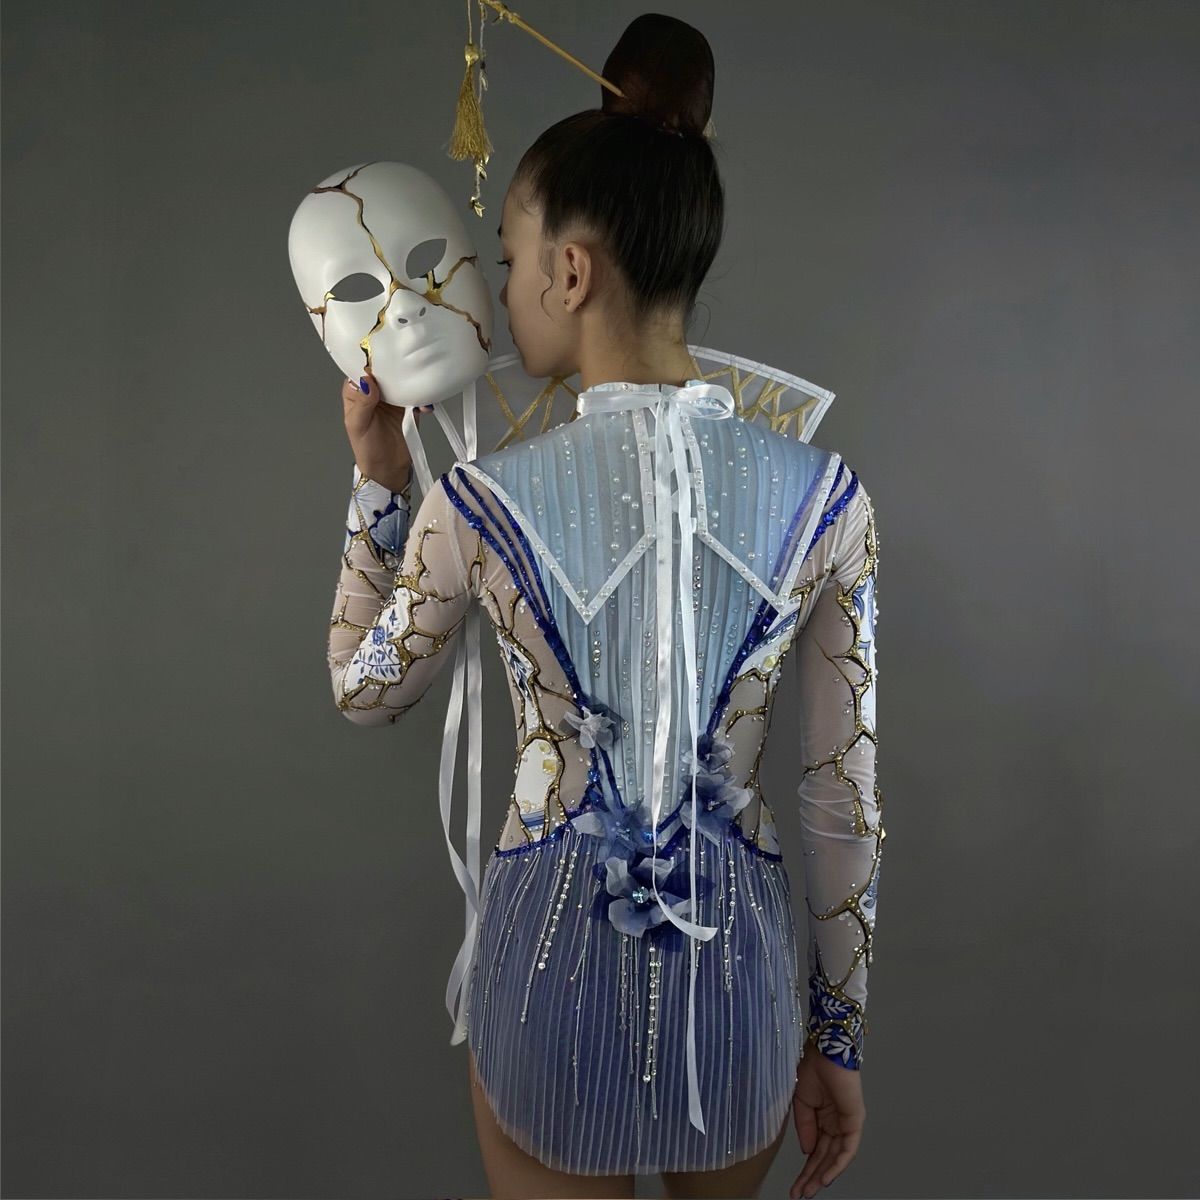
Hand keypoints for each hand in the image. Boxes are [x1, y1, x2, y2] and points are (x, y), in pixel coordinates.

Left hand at [341, 369, 434, 492]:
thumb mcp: (358, 425)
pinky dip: (422, 398)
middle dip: (395, 367)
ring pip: (401, 381)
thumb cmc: (367, 448)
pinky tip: (424, 406)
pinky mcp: (408, 407)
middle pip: (384, 371)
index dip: (371, 360)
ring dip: (411, 383)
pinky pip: (416, 396)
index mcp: (356, 392)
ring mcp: (392, 398)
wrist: (388, 469)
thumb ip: (362, 402)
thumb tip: (368, 380)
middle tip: (406, 366)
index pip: (361, 368)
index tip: (384, 353)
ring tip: (418, 387)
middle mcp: (374, 391)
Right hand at [788, 1033, 865, 1198]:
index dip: (805, 1168)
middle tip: (799, 1194)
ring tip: (809, 1191)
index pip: (815, 1151)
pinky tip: (825, 1177)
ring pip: (834, 1157)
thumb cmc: (812, 1069)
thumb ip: (804, 1128)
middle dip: (811, 1177)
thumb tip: (807, 1152)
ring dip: (821, 1175)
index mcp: (822, 1119)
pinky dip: (837, 1165)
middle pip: (824, 1158)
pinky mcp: (855, 1121)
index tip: (794, 1186)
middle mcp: (835, 1125)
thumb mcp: (801, 1102)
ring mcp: (846, 1124)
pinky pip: (847, 1149)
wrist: (824, 1051)